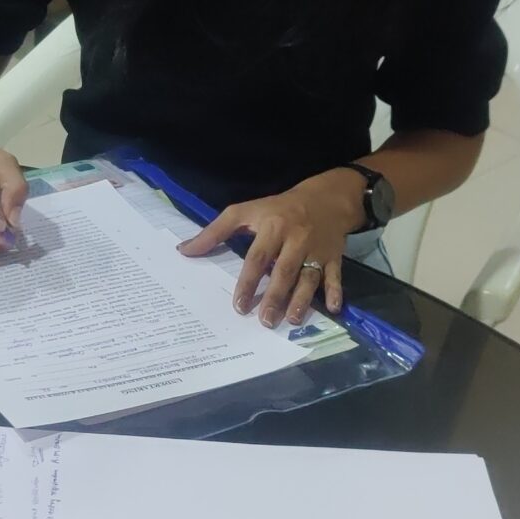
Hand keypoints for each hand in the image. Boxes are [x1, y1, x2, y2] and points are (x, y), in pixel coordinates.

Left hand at [178, 169, 364, 325]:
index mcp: (273, 226)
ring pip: (310, 276)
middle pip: (284, 270)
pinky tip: (333, 308)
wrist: (326, 198)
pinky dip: (336, 291)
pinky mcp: (335, 256)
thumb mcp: (245, 211)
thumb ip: (215, 231)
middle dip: (275, 296)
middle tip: (264, 321)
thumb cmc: (278, 208)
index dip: (248, 281)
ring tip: (292, 320)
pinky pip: (336, 275)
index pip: (258, 257)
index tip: (238, 306)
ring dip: (302, 299)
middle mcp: (296, 238)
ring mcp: (317, 249)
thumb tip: (183, 250)